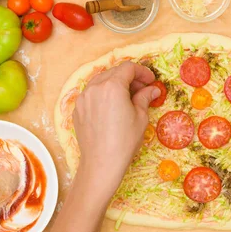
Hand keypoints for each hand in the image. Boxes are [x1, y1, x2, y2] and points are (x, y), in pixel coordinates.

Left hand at [72, 61, 159, 201]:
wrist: (101, 163)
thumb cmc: (124, 141)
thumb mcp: (141, 117)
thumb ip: (145, 97)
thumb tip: (152, 90)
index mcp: (112, 86)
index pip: (128, 68)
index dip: (142, 72)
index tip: (150, 81)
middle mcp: (95, 87)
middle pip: (114, 72)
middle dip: (129, 77)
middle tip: (142, 89)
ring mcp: (83, 98)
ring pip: (101, 81)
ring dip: (115, 84)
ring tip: (127, 97)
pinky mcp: (78, 109)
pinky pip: (92, 94)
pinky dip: (103, 94)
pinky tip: (112, 107)